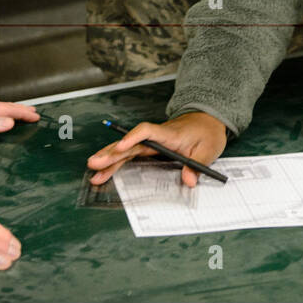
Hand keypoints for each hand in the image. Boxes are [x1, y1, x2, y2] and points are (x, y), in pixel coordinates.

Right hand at [87, 112, 226, 188]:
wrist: (207, 121)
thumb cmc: (207, 133)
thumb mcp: (209, 150)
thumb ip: (197, 166)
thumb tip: (188, 181)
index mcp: (170, 134)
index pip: (148, 132)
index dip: (133, 138)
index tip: (121, 147)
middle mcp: (157, 137)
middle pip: (131, 144)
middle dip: (112, 153)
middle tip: (94, 163)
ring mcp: (152, 142)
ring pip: (127, 150)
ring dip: (110, 159)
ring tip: (93, 170)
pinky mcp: (151, 147)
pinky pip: (131, 154)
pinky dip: (117, 162)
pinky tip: (104, 170)